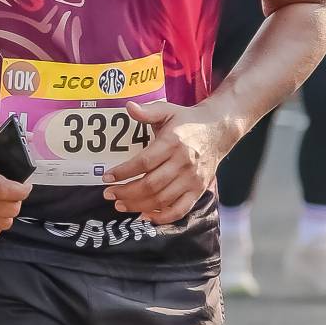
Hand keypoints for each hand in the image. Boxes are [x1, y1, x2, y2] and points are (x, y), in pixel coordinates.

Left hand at [101, 100, 230, 225]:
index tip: (106, 176)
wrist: (218, 130)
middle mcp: (183, 163)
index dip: (124, 172)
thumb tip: (128, 107)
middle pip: (151, 185)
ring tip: (120, 204)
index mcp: (172, 142)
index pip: (144, 162)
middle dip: (126, 192)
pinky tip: (146, 217)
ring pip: (162, 199)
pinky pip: (180, 209)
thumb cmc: (187, 121)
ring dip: (138, 205)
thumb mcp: (168, 110)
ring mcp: (192, 179)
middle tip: (108, 194)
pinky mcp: (198, 190)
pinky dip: (163, 217)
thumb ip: (148, 111)